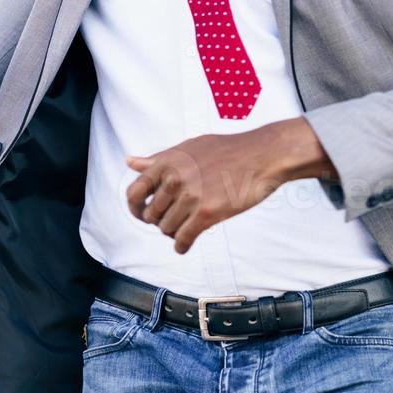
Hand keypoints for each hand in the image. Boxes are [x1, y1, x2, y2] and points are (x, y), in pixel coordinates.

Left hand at [124, 117, 334, 253]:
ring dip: (173, 233)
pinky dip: (182, 246)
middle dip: (159, 221)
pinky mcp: (207, 214)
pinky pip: (183, 239)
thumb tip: (130, 161)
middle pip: (151, 215)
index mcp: (166, 162)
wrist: (262, 156)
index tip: (143, 214)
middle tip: (173, 220)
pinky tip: (185, 245)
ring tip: (185, 228)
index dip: (135, 207)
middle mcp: (174, 179)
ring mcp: (190, 197)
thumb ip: (158, 158)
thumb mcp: (189, 147)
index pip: (134, 192)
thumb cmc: (228, 150)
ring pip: (166, 229)